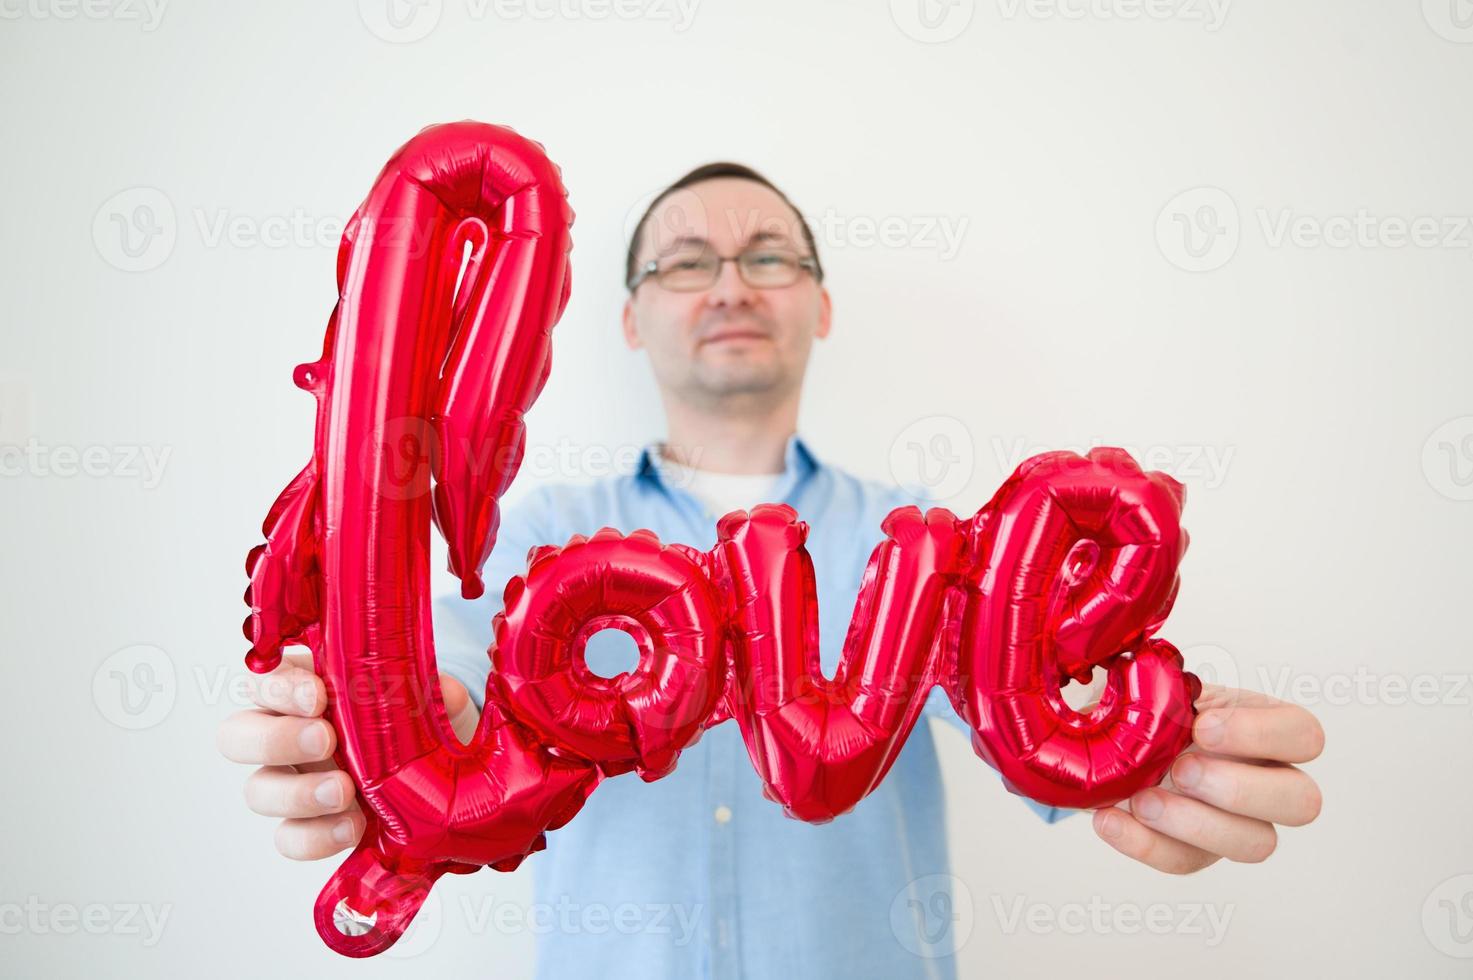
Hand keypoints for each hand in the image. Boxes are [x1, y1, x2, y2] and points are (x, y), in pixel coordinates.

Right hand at [217, 651, 478, 859]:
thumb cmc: (419, 724)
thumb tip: (443, 692)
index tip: (316, 695)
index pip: (266, 680)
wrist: (438, 777)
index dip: (280, 687)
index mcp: (305, 689)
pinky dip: (315, 836)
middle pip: (238, 735)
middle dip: (277, 738)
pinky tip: (351, 827)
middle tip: (325, 740)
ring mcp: (291, 782)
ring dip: (296, 793)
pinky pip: (288, 837)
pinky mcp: (307, 825)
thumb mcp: (432, 701)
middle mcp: (286, 733)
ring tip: (343, 792)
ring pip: (258, 789)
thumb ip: (435, 694)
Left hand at [1091, 684, 1323, 873]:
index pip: (1304, 734)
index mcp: (1267, 726)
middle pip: (1302, 802)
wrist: (1107, 741)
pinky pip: (1186, 861)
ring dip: (1196, 824)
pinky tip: (1111, 819)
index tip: (1201, 725)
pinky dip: (1145, 844)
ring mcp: (1240, 822)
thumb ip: (1158, 676)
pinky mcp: (1199, 851)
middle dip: (1238, 789)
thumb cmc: (1148, 707)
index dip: (1261, 734)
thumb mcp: (1155, 682)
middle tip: (1180, 770)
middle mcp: (1269, 779)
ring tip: (1142, 799)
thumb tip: (1142, 669)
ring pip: (1257, 843)